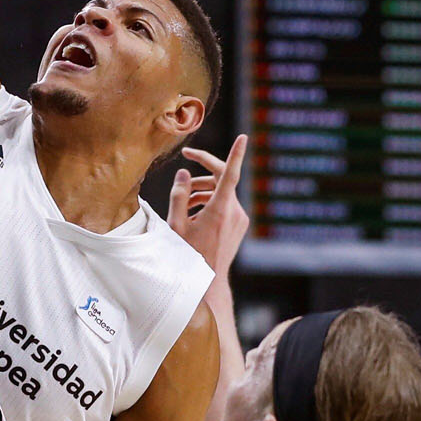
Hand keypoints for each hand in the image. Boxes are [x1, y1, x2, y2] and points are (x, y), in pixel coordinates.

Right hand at [167, 135, 248, 276]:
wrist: (208, 282)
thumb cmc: (188, 254)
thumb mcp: (176, 224)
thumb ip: (179, 195)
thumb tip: (184, 173)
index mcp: (219, 209)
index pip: (230, 174)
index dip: (236, 153)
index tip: (243, 138)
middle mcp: (234, 211)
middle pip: (221, 179)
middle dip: (202, 171)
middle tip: (186, 162)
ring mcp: (240, 218)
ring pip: (222, 192)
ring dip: (203, 191)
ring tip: (183, 203)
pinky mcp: (240, 225)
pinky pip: (225, 204)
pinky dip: (210, 202)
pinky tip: (194, 215)